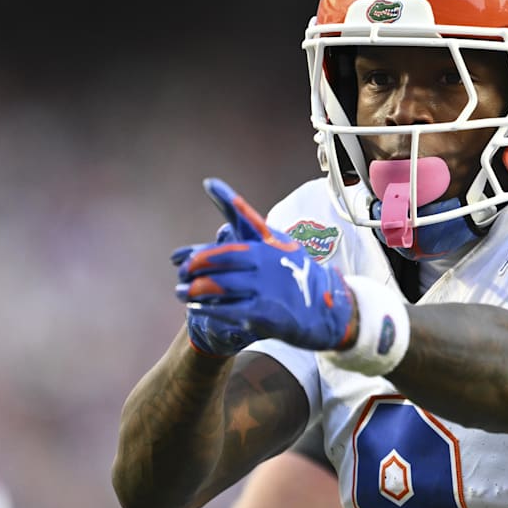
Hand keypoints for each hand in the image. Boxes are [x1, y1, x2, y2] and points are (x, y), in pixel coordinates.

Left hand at [172, 178, 355, 356]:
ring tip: (182, 292)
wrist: (326, 309)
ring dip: (192, 290)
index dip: (224, 201)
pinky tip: (195, 307)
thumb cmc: (296, 274)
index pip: (243, 217)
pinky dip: (205, 308)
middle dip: (194, 265)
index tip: (205, 193)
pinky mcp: (262, 314)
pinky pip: (224, 310)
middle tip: (183, 272)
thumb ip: (249, 224)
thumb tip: (213, 195)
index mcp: (270, 242)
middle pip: (218, 259)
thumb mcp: (280, 245)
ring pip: (216, 286)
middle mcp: (266, 261)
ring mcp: (264, 288)